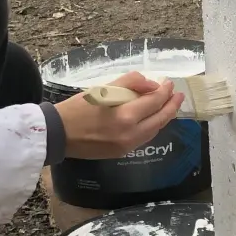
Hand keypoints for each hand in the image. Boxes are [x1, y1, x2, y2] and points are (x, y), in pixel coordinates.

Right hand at [55, 72, 183, 159]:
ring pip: (154, 130)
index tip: (168, 83)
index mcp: (126, 116)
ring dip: (164, 117)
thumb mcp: (102, 88)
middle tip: (177, 95)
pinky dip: (152, 127)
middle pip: (160, 119)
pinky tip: (153, 119)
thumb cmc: (77, 108)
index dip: (164, 91)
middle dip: (171, 105)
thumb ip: (129, 83)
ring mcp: (127, 146)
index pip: (154, 101)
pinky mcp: (121, 152)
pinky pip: (144, 138)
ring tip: (169, 105)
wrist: (58, 134)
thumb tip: (152, 85)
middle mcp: (131, 134)